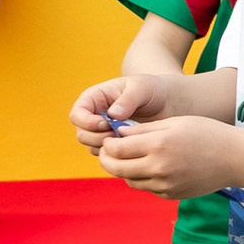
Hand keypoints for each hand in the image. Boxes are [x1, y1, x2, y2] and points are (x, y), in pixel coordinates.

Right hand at [70, 73, 184, 150]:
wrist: (167, 103)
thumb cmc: (152, 89)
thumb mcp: (142, 87)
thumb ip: (128, 99)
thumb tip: (112, 115)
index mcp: (94, 99)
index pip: (77, 114)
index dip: (87, 122)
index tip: (106, 124)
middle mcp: (93, 117)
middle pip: (82, 134)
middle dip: (99, 137)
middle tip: (120, 135)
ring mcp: (101, 133)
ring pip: (92, 147)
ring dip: (108, 147)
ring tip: (129, 139)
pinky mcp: (112, 144)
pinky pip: (106, 155)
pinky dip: (117, 154)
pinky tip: (133, 146)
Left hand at [97, 115, 243, 198]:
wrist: (234, 158)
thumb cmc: (207, 133)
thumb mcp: (175, 122)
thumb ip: (144, 129)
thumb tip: (118, 134)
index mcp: (159, 144)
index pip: (117, 149)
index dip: (108, 144)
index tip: (109, 139)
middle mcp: (159, 167)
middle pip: (116, 168)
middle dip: (108, 159)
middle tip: (109, 152)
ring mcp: (164, 185)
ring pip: (129, 180)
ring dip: (124, 170)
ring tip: (131, 158)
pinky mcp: (170, 195)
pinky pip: (147, 188)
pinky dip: (143, 178)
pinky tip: (152, 167)